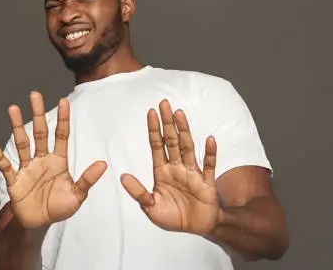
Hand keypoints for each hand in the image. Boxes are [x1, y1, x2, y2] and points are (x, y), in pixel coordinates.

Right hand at [0, 92, 106, 228]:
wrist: (39, 224)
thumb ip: (87, 179)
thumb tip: (103, 163)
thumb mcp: (77, 195)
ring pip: (22, 143)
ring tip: (13, 109)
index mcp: (58, 161)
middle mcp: (41, 160)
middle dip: (38, 114)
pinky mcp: (14, 181)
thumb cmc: (59, 207)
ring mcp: (27, 168)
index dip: (63, 119)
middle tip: (35, 94)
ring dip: (18, 126)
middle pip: (40, 132)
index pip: (61, 135)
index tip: (64, 100)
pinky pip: (5, 166)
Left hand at [120, 99, 219, 235]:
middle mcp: (177, 168)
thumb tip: (123, 177)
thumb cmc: (173, 216)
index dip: (154, 129)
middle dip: (168, 123)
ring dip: (184, 131)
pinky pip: (208, 166)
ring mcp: (192, 173)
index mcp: (162, 171)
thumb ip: (138, 192)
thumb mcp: (150, 207)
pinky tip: (209, 139)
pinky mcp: (206, 183)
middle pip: (172, 141)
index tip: (151, 112)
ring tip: (180, 114)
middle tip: (164, 103)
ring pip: (187, 148)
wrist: (196, 228)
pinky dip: (210, 153)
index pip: (156, 145)